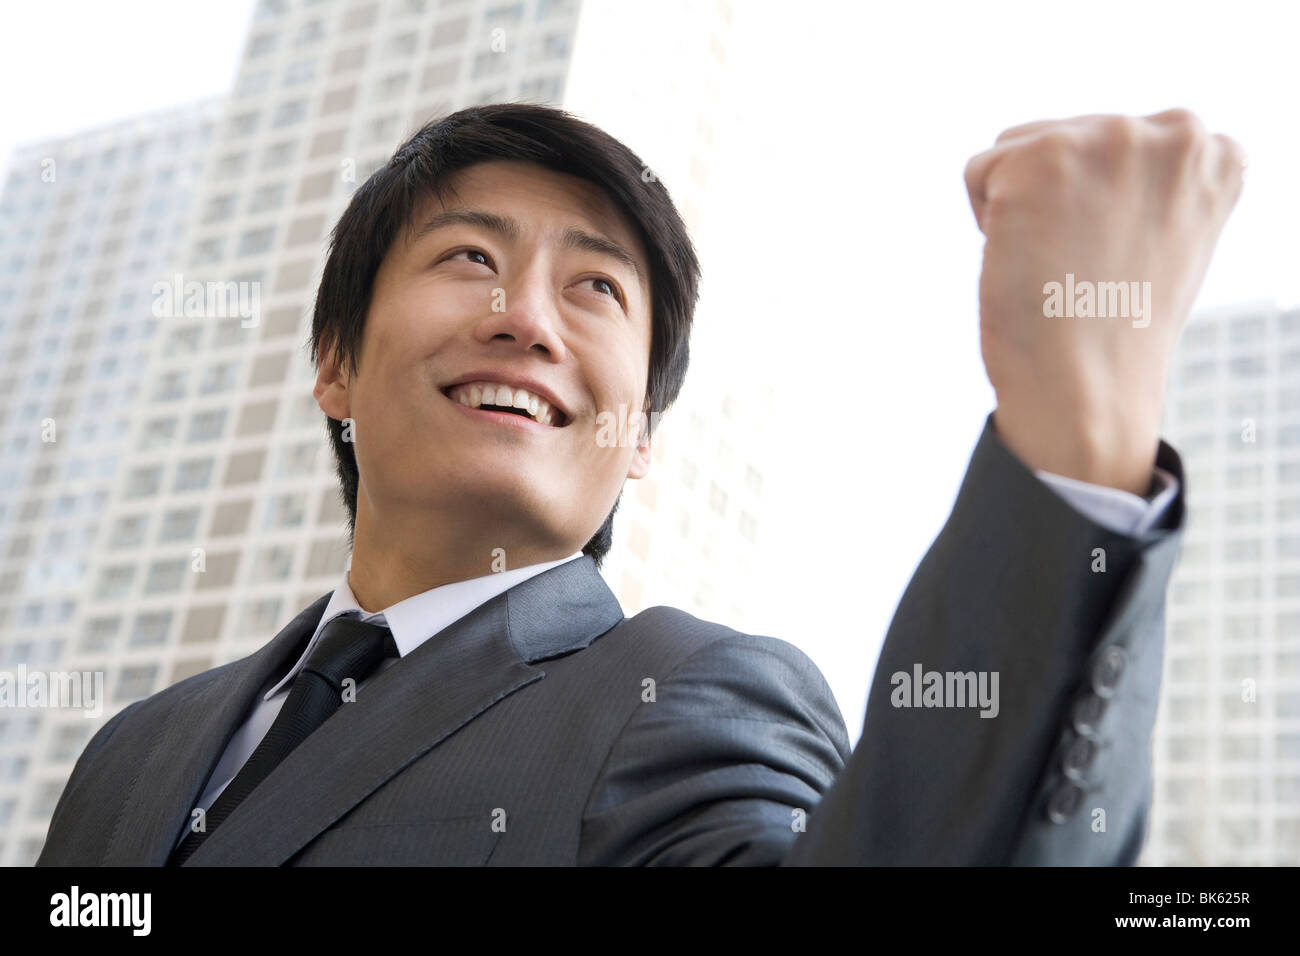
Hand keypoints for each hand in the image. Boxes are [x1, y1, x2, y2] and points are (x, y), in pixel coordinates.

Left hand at [964, 109, 1245, 494]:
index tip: (1117, 258)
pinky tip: (1025, 261)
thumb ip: (1148, 183)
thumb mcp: (1166, 237)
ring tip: (1055, 262)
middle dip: (1054, 202)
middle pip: (1063, 137)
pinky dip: (985, 223)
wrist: (1088, 389)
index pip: (1117, 142)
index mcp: (1213, 151)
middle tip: (1081, 267)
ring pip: (1017, 151)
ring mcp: (1108, 138)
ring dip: (1017, 207)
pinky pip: (979, 174)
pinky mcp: (1041, 158)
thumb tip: (1103, 158)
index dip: (1096, 208)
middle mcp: (1174, 130)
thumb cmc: (1115, 329)